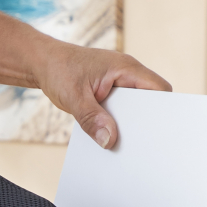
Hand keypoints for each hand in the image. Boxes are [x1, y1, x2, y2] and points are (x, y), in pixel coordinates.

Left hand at [37, 41, 171, 148]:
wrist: (42, 63)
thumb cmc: (58, 70)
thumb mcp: (74, 97)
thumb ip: (91, 118)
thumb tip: (109, 140)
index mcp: (125, 68)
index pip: (159, 88)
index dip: (163, 109)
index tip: (159, 131)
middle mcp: (126, 74)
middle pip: (150, 101)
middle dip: (146, 121)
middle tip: (140, 143)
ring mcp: (119, 84)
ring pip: (135, 108)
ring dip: (129, 123)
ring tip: (122, 142)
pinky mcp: (110, 93)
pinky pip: (121, 110)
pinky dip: (116, 122)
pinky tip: (108, 135)